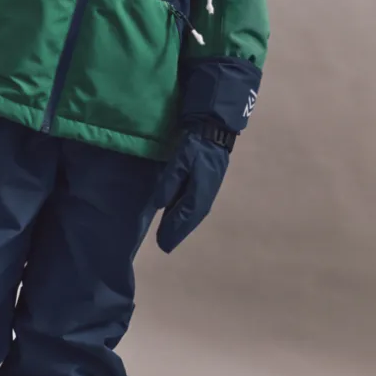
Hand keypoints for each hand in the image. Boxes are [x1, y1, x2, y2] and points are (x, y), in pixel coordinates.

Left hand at [152, 127, 230, 251]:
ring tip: (170, 235)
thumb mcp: (180, 161)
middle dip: (177, 232)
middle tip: (164, 245)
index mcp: (199, 193)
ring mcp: (208, 191)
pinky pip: (194, 206)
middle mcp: (205, 197)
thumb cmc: (197, 145)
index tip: (162, 245)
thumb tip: (159, 205)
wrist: (215, 130)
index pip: (183, 218)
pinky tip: (178, 215)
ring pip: (192, 214)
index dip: (173, 231)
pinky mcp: (206, 184)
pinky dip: (185, 214)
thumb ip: (169, 183)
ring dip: (182, 225)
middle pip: (189, 220)